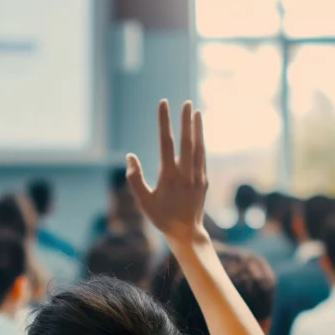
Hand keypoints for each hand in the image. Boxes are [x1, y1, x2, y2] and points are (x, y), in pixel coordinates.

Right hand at [125, 100, 207, 244]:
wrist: (186, 233)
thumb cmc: (161, 217)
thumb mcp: (143, 201)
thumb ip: (135, 178)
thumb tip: (130, 157)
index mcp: (169, 176)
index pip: (166, 142)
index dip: (164, 122)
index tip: (163, 105)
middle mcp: (186, 173)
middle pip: (186, 141)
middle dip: (185, 120)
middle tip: (185, 102)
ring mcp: (197, 176)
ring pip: (198, 147)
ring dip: (197, 128)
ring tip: (196, 112)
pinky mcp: (204, 180)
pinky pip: (202, 157)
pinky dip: (201, 143)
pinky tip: (199, 134)